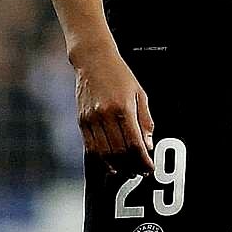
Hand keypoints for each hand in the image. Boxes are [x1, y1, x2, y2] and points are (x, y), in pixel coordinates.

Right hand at [74, 44, 154, 170]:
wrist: (93, 60)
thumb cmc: (118, 74)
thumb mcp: (140, 94)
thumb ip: (145, 120)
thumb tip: (148, 145)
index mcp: (123, 108)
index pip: (134, 143)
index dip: (143, 160)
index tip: (149, 167)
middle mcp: (105, 115)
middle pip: (119, 151)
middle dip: (131, 166)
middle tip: (139, 171)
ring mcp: (91, 118)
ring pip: (104, 153)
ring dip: (117, 166)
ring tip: (126, 170)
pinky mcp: (82, 120)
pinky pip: (91, 146)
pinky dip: (101, 159)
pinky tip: (110, 163)